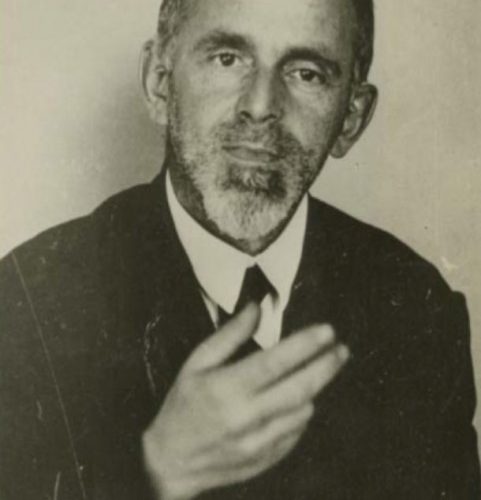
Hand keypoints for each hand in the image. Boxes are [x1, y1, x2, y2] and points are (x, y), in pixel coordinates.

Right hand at [143, 304, 348, 499]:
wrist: (171, 462)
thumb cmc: (182, 406)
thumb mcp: (197, 363)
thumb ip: (229, 335)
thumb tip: (256, 308)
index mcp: (228, 388)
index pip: (276, 362)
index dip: (306, 344)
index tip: (327, 330)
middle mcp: (247, 417)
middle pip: (300, 387)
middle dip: (327, 365)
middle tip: (341, 349)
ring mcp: (259, 442)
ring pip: (304, 410)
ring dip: (315, 388)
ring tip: (318, 371)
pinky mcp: (266, 459)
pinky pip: (297, 432)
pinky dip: (302, 412)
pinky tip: (297, 400)